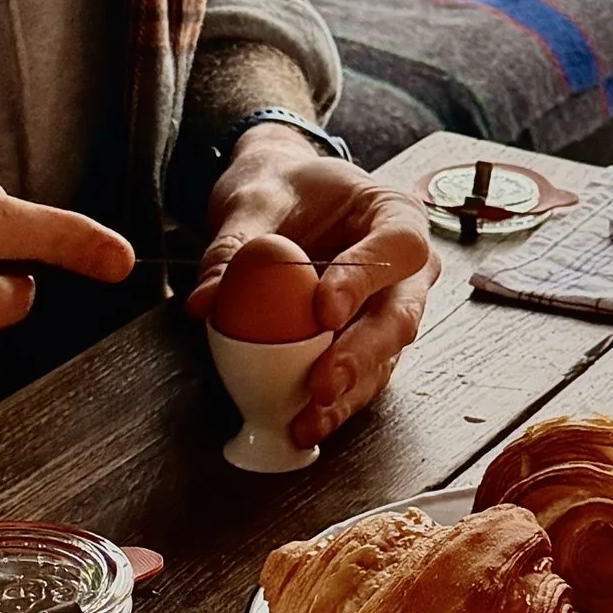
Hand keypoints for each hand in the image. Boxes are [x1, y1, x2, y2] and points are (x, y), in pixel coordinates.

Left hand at [186, 128, 437, 444]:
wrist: (284, 200)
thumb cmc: (284, 188)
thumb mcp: (254, 199)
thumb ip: (233, 244)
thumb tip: (206, 301)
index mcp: (395, 216)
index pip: (396, 247)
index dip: (365, 280)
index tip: (325, 311)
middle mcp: (405, 271)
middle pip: (399, 316)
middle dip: (361, 357)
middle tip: (322, 384)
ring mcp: (390, 312)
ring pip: (383, 359)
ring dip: (346, 395)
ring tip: (307, 421)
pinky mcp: (366, 345)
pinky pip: (357, 379)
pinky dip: (331, 405)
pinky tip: (302, 424)